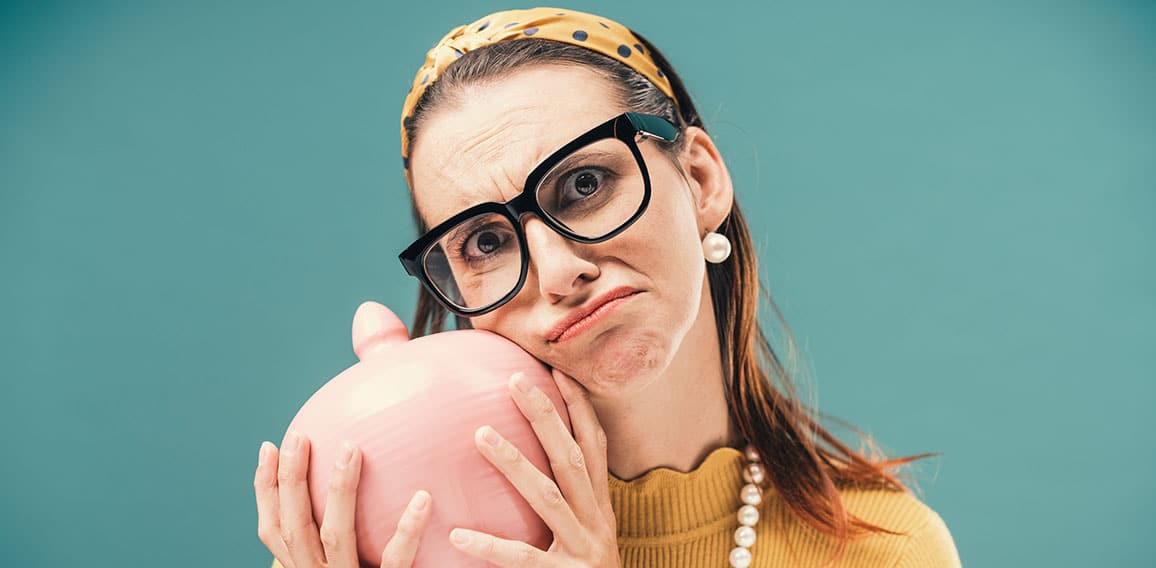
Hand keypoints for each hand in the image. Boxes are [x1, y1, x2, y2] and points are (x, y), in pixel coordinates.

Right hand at [254, 432, 434, 567]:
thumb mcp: (338, 565)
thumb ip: (332, 536)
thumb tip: (337, 485)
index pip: (273, 529)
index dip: (265, 490)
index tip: (269, 445)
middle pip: (296, 527)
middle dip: (292, 480)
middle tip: (301, 436)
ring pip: (336, 536)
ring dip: (341, 491)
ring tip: (351, 449)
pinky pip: (395, 561)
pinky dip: (408, 530)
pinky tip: (422, 497)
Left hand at [449, 368, 619, 566]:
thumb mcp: (584, 536)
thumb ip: (562, 504)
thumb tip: (530, 468)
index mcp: (600, 508)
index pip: (594, 448)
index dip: (581, 409)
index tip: (560, 373)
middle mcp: (597, 522)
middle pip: (572, 459)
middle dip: (547, 417)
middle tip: (513, 380)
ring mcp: (583, 549)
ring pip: (549, 497)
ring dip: (516, 463)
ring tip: (480, 435)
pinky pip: (524, 559)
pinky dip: (491, 546)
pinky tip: (458, 535)